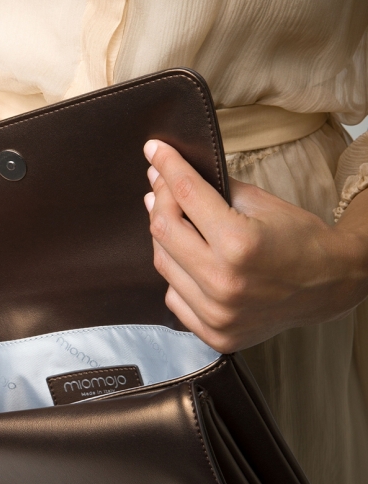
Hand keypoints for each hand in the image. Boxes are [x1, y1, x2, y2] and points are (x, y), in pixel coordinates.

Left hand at [142, 140, 367, 351]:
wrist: (329, 288)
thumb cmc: (300, 241)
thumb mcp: (263, 203)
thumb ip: (217, 188)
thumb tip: (175, 175)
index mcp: (239, 244)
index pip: (186, 194)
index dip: (167, 166)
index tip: (154, 151)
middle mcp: (223, 282)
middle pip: (164, 230)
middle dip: (159, 199)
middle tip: (159, 184)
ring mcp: (216, 313)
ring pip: (163, 264)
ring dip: (162, 236)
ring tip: (167, 215)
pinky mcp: (213, 333)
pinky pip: (174, 297)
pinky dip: (175, 273)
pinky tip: (183, 257)